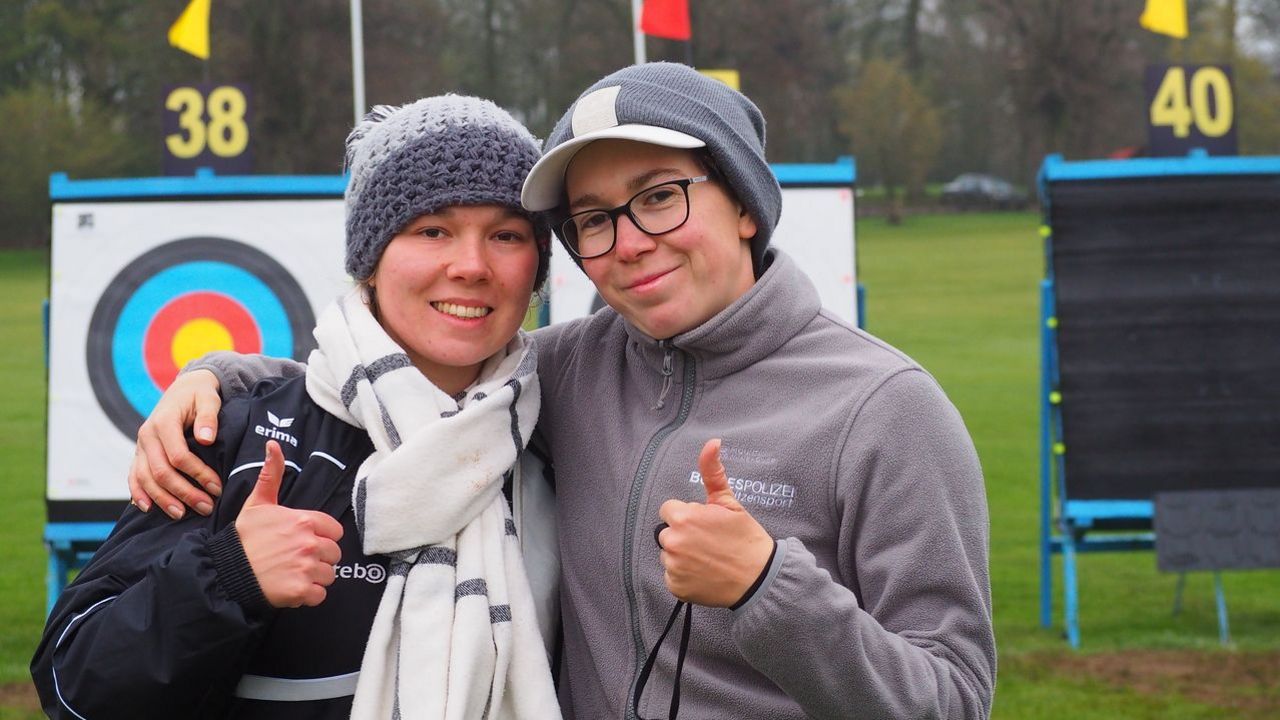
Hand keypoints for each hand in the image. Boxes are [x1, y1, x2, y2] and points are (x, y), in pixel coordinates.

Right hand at [128, 369, 223, 517]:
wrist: (184, 389)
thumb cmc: (200, 395)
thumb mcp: (208, 398)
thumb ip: (208, 416)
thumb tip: (207, 439)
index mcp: (164, 422)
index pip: (178, 455)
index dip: (197, 474)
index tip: (216, 487)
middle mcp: (147, 435)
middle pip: (160, 471)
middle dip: (183, 492)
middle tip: (206, 507)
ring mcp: (140, 446)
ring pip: (145, 478)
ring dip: (162, 499)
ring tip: (181, 515)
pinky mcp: (139, 454)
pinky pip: (134, 476)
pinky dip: (138, 493)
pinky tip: (148, 508)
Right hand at [235, 441, 343, 607]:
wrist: (226, 571)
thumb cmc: (244, 538)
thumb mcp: (257, 503)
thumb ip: (270, 475)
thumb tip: (273, 444)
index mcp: (304, 521)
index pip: (335, 531)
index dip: (321, 537)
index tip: (303, 541)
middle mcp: (309, 543)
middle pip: (334, 554)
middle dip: (319, 559)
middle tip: (295, 560)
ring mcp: (306, 568)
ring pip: (329, 575)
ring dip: (314, 578)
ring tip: (291, 574)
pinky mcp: (302, 591)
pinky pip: (320, 595)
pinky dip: (308, 596)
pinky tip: (290, 588)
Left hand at [657, 439, 774, 606]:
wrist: (758, 577)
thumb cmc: (745, 538)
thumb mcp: (729, 502)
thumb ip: (713, 472)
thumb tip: (712, 442)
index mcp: (683, 518)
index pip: (669, 510)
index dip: (687, 515)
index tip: (704, 524)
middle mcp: (673, 542)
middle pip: (667, 532)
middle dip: (683, 534)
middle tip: (708, 542)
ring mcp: (673, 566)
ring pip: (669, 554)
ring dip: (683, 555)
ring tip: (708, 558)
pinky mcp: (675, 586)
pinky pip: (672, 575)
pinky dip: (684, 576)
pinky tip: (704, 573)